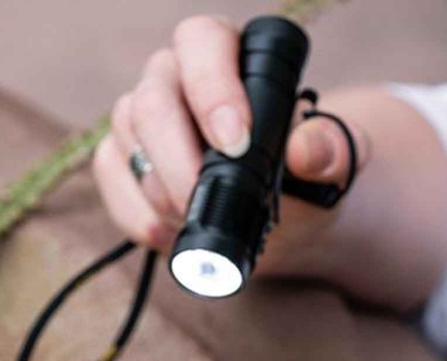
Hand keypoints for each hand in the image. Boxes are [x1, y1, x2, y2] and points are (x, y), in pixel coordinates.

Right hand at [92, 15, 370, 268]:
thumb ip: (333, 151)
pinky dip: (138, 213)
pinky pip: (111, 178)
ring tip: (195, 220)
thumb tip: (306, 148)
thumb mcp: (335, 168)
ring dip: (160, 191)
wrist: (280, 223)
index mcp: (232, 55)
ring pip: (128, 139)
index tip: (236, 143)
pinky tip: (168, 232)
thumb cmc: (305, 181)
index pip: (203, 43)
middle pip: (152, 100)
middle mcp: (176, 76)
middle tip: (203, 200)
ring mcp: (140, 116)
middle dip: (177, 159)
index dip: (212, 88)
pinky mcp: (118, 156)